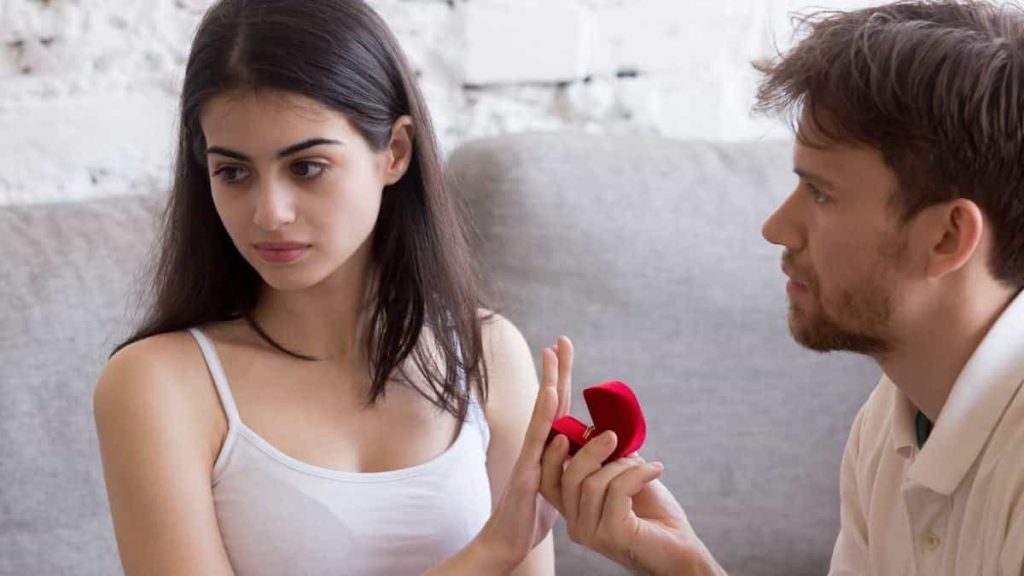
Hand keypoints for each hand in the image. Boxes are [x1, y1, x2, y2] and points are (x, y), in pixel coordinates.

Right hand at [473, 336, 573, 571]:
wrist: (507, 543)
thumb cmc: (530, 517)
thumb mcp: (558, 486)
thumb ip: (568, 465)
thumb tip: (585, 451)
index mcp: (547, 448)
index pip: (560, 407)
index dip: (563, 379)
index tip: (565, 350)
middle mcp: (535, 446)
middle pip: (549, 402)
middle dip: (555, 370)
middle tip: (561, 339)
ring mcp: (528, 457)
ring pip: (540, 414)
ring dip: (549, 384)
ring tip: (553, 357)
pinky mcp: (525, 472)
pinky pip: (536, 440)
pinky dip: (544, 415)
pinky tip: (551, 396)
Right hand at [540, 425, 725, 574]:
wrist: (680, 548)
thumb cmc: (654, 515)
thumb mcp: (626, 478)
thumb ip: (609, 460)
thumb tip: (601, 432)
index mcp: (575, 511)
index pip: (548, 482)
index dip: (550, 456)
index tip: (563, 433)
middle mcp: (577, 525)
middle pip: (569, 478)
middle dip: (590, 450)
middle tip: (612, 436)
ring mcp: (591, 532)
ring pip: (593, 483)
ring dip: (622, 466)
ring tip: (645, 466)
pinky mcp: (611, 534)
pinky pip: (617, 490)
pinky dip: (638, 473)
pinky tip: (655, 471)